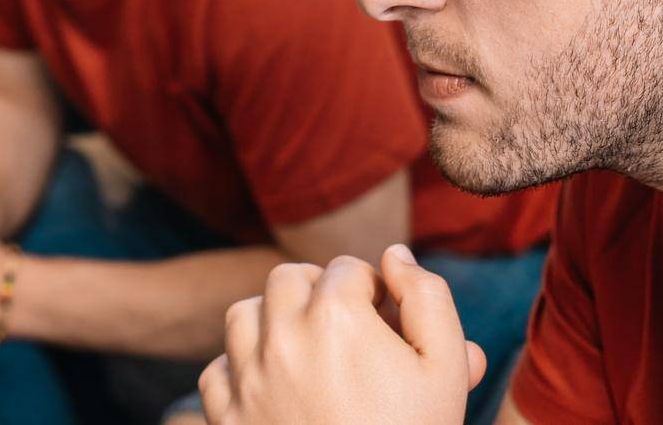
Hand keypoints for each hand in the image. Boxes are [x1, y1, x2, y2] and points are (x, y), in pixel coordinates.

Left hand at [199, 246, 483, 424]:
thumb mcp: (445, 368)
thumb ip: (428, 298)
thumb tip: (395, 255)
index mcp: (336, 315)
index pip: (348, 269)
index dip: (373, 291)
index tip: (385, 321)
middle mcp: (282, 336)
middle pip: (288, 279)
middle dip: (317, 292)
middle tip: (344, 326)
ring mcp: (249, 378)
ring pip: (243, 315)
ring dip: (270, 320)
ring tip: (303, 346)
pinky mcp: (227, 418)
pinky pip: (217, 371)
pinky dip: (238, 370)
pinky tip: (270, 385)